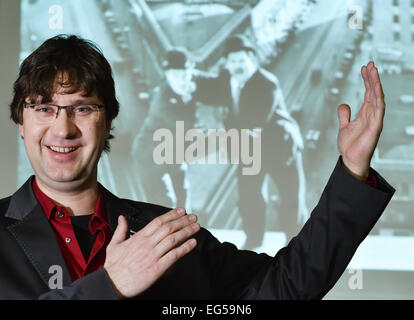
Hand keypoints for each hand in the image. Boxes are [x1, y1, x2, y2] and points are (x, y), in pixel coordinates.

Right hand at [104, 208, 198, 298]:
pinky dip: (184, 249)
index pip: (158, 221)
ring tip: (195, 227)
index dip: (171, 215)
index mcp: (138, 238)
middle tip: (192, 217)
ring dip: (186, 232)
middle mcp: (147, 245)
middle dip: (183, 221)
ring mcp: (152, 256)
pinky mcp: (156, 268)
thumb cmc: (113, 267)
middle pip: (168, 228)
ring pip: (173, 240)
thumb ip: (120, 230)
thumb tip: (122, 218)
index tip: (181, 211)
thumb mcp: (114, 244)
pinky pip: (173, 256)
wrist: (111, 284)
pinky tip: (192, 244)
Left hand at [337, 62, 384, 179]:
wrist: (351, 160)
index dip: (367, 80)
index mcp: (365, 113)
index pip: (368, 93)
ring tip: (373, 71)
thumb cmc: (350, 146)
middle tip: (370, 64)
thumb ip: (344, 115)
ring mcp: (375, 120)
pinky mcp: (375, 127)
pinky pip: (379, 110)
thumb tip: (344, 104)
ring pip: (378, 98)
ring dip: (375, 84)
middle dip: (372, 78)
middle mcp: (372, 114)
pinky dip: (378, 99)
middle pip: (374, 92)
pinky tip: (376, 88)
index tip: (364, 68)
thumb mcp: (343, 126)